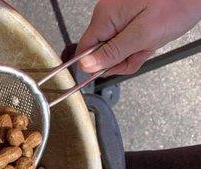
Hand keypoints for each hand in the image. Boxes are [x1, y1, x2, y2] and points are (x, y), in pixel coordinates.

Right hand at [78, 0, 200, 75]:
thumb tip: (86, 65)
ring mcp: (120, 16)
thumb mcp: (143, 35)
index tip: (110, 69)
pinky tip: (149, 42)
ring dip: (132, 53)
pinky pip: (126, 40)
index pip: (85, 49)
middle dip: (120, 59)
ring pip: (115, 48)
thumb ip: (113, 52)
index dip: (95, 64)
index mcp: (106, 16)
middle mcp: (109, 14)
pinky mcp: (130, 18)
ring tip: (149, 44)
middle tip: (140, 53)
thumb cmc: (177, 3)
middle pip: (101, 51)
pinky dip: (138, 46)